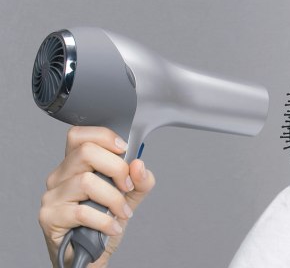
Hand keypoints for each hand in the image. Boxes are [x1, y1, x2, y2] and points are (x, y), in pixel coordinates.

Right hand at [39, 127, 155, 267]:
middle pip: (85, 151)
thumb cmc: (104, 222)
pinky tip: (112, 227)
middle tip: (127, 187)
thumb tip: (139, 165)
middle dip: (116, 168)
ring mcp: (52, 195)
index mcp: (76, 165)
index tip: (124, 150)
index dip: (104, 136)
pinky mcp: (50, 216)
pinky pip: (82, 211)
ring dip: (113, 199)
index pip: (80, 135)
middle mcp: (60, 176)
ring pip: (86, 181)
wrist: (90, 255)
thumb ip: (139, 180)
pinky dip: (105, 220)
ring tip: (122, 212)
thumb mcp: (128, 197)